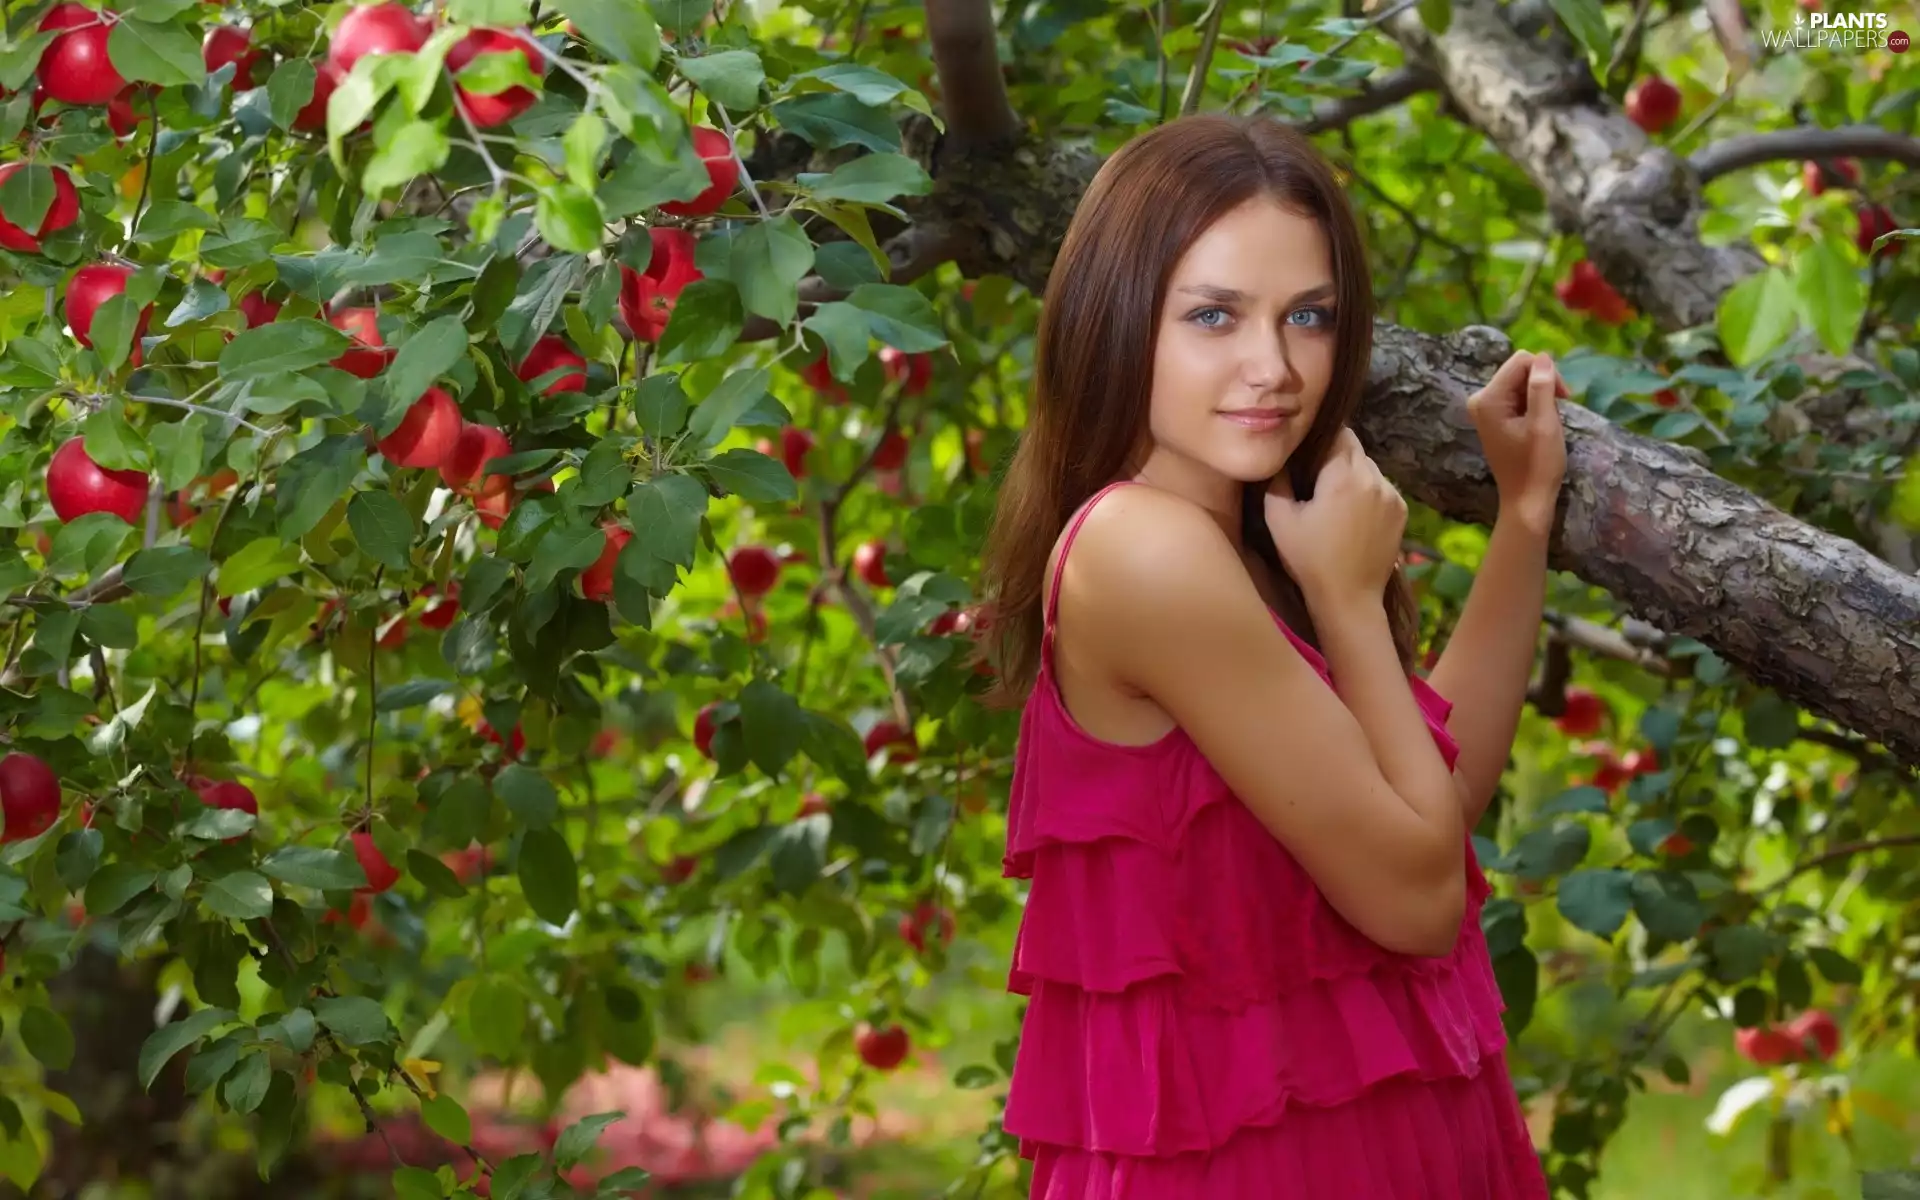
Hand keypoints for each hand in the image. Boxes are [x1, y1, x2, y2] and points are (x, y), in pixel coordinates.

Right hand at [1265, 427, 1406, 607]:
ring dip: (1353, 474)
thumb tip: (1281, 457)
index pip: (1337, 433)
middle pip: (1355, 448)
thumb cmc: (1309, 560)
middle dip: (1336, 456)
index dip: (1320, 439)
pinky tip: (1354, 514)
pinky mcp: (1402, 510)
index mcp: (1343, 476)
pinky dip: (1368, 492)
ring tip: (1336, 499)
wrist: (1349, 598)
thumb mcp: (1278, 520)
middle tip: (1316, 478)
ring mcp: (1393, 494)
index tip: (1306, 452)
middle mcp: (1374, 478)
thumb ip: (1277, 480)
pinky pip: (1382, 487)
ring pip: (1369, 467)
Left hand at [1468, 350, 1567, 534]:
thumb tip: (1543, 356)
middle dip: (1543, 384)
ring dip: (1541, 396)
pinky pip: (1518, 397)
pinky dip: (1534, 405)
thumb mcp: (1544, 423)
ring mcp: (1485, 410)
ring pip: (1521, 383)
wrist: (1526, 500)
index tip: (1564, 396)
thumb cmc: (1537, 465)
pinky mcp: (1494, 418)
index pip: (1521, 361)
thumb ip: (1542, 387)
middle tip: (1558, 409)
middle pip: (1519, 370)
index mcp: (1487, 399)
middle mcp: (1480, 400)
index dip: (1547, 372)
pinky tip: (1540, 423)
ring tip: (1548, 421)